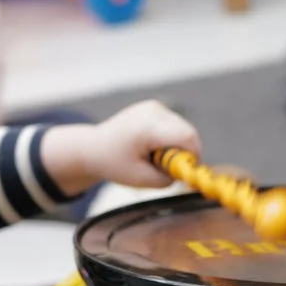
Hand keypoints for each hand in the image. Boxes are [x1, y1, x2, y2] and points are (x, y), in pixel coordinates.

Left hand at [44, 99, 198, 191]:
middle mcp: (153, 111)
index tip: (182, 171)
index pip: (187, 137)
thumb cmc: (114, 164)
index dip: (192, 156)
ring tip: (154, 155)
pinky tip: (152, 146)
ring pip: (184, 128)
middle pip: (188, 131)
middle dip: (184, 152)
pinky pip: (175, 125)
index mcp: (148, 127)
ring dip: (177, 146)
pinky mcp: (155, 106)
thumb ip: (168, 177)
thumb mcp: (141, 179)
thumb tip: (188, 172)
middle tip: (164, 166)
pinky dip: (171, 138)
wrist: (93, 147)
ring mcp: (154, 106)